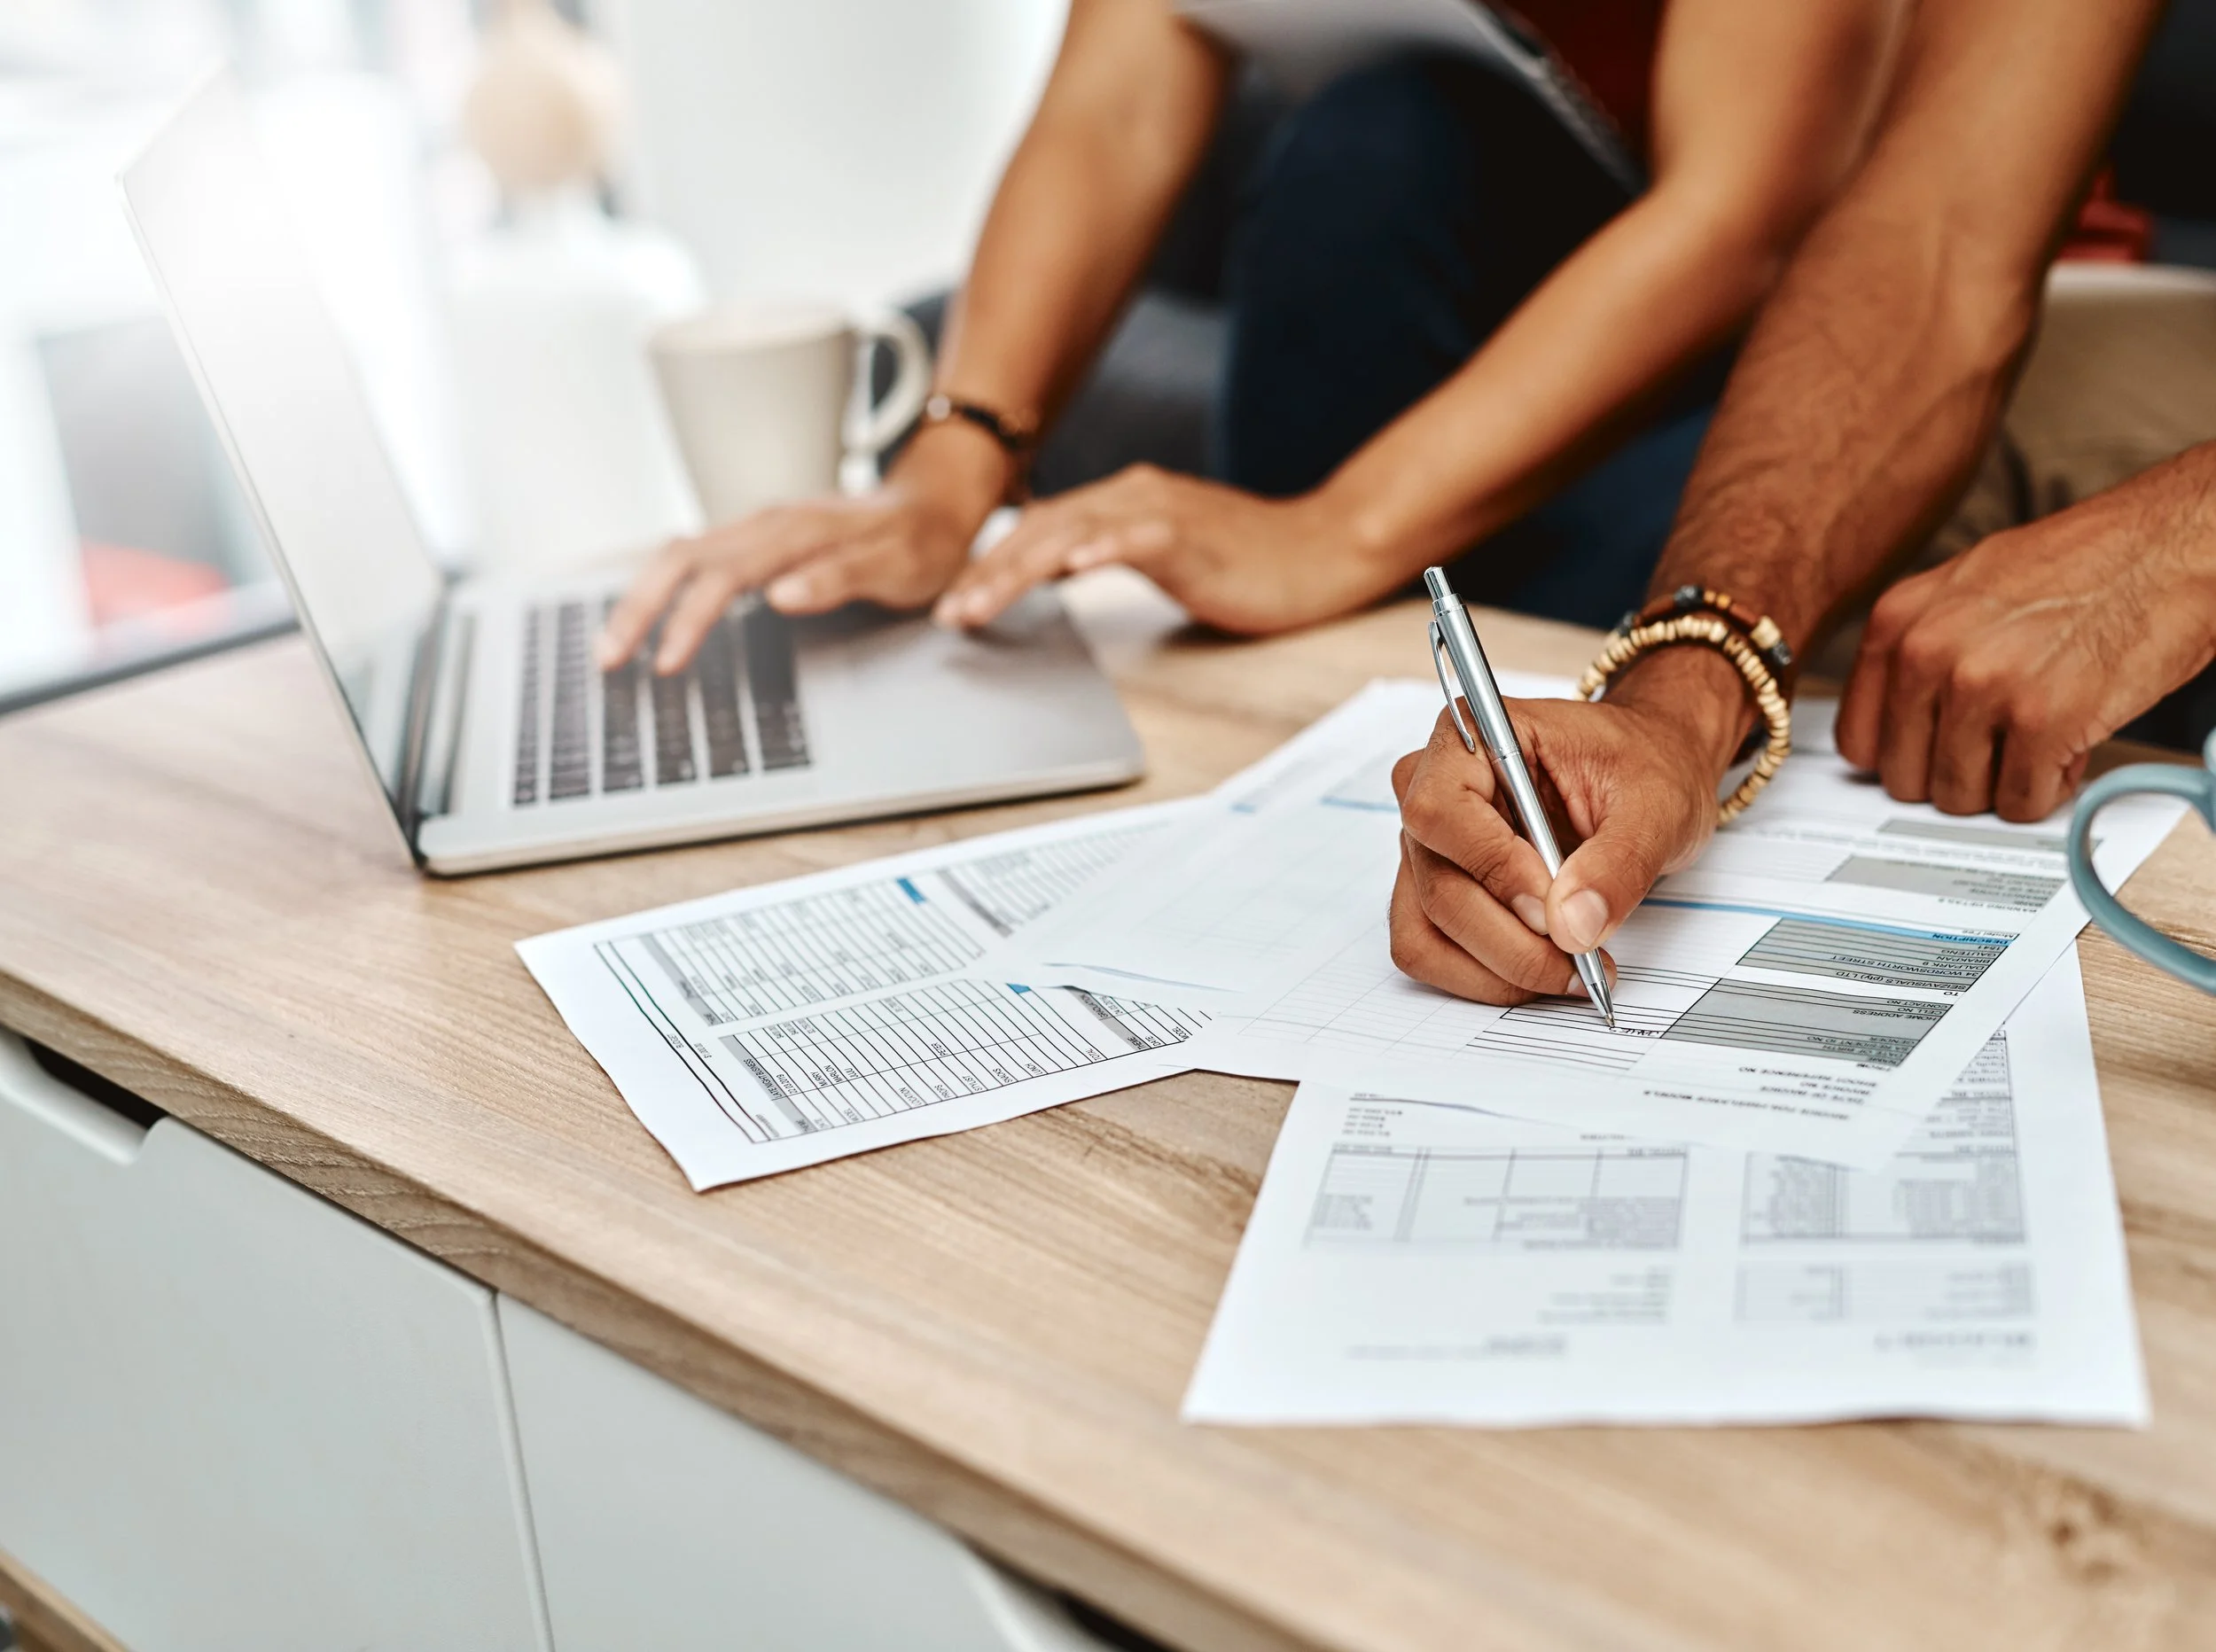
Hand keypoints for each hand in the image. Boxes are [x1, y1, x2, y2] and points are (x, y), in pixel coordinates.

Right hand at [598, 425, 1006, 672]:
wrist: (934, 503)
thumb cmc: (920, 541)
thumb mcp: (898, 566)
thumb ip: (840, 578)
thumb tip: (780, 595)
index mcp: (795, 531)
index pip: (721, 576)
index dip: (687, 620)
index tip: (665, 662)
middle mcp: (766, 524)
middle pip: (680, 559)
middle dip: (638, 608)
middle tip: (609, 660)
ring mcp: (757, 530)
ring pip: (679, 556)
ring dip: (641, 599)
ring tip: (613, 647)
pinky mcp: (756, 541)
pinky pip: (695, 559)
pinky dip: (663, 589)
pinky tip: (648, 617)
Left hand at [931, 465, 1396, 635]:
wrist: (1321, 551)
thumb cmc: (1248, 562)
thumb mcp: (1163, 556)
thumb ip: (1111, 553)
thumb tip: (1058, 570)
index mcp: (1121, 501)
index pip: (1038, 530)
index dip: (989, 565)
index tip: (953, 601)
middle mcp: (1132, 495)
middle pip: (1040, 530)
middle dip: (986, 572)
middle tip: (948, 612)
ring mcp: (1159, 511)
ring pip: (1071, 535)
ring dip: (1018, 571)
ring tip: (980, 603)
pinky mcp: (1189, 534)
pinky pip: (1136, 537)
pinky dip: (1100, 549)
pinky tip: (1071, 569)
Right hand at [1388, 654, 1741, 1004]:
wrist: (1647, 775)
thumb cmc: (1643, 768)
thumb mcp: (1656, 805)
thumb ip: (1618, 862)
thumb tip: (1573, 926)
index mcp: (1471, 737)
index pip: (1441, 812)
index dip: (1493, 868)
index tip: (1554, 906)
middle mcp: (1429, 789)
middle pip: (1437, 886)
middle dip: (1510, 941)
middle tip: (1581, 960)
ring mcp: (1426, 846)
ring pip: (1426, 931)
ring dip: (1496, 970)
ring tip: (1570, 971)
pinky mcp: (1433, 890)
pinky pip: (1429, 952)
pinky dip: (1483, 978)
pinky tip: (1542, 971)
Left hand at [1836, 445, 2215, 819]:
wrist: (2173, 545)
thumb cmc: (2086, 565)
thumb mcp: (1970, 587)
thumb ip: (1923, 647)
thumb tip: (1895, 716)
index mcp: (1900, 620)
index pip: (1856, 738)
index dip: (1899, 758)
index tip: (1927, 758)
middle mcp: (1929, 653)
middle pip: (1905, 776)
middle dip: (1954, 774)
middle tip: (1998, 749)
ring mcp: (1983, 688)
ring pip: (1959, 798)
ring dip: (2002, 784)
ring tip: (2038, 740)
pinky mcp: (2043, 721)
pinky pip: (2021, 803)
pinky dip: (2049, 789)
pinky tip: (2069, 747)